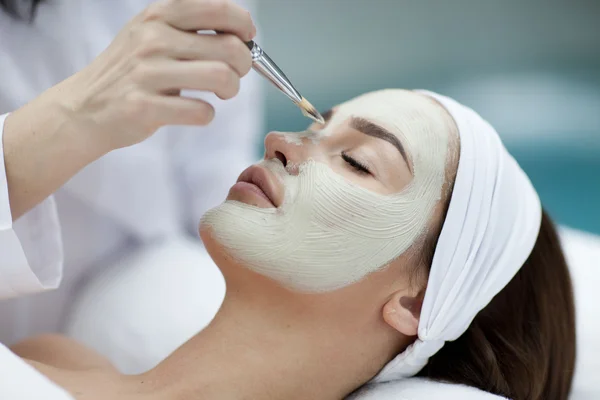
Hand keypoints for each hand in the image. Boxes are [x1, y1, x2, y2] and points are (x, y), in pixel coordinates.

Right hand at [58, 0, 255, 151]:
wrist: (84, 107)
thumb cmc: (129, 72)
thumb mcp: (150, 34)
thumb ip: (189, 29)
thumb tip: (243, 37)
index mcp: (158, 15)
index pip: (219, 8)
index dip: (244, 25)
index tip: (246, 39)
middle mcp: (153, 39)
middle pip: (230, 47)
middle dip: (244, 66)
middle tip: (233, 76)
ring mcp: (147, 73)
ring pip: (221, 77)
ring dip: (231, 90)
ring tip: (221, 94)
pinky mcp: (144, 107)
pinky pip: (201, 111)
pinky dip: (207, 115)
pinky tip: (196, 112)